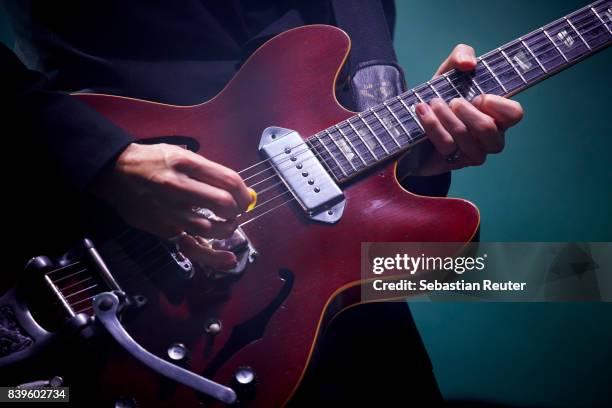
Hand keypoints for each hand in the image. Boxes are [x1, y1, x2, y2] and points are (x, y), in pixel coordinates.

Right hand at [92, 143, 251, 269]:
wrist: (114, 171)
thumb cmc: (151, 161)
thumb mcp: (180, 153)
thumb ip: (208, 172)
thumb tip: (238, 190)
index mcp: (186, 163)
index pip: (229, 180)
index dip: (244, 192)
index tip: (245, 198)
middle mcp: (178, 186)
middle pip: (224, 203)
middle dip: (238, 209)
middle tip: (236, 210)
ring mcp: (170, 210)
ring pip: (212, 228)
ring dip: (228, 227)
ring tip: (228, 223)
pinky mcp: (164, 228)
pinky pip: (192, 246)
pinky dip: (212, 256)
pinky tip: (227, 259)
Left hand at [413, 44, 523, 175]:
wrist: (414, 123)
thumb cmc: (442, 96)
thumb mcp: (449, 71)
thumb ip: (461, 55)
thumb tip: (468, 63)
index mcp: (498, 115)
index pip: (515, 114)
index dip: (497, 105)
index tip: (479, 96)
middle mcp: (490, 137)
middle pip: (488, 129)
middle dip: (466, 111)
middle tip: (452, 101)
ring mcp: (472, 153)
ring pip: (466, 138)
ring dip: (446, 116)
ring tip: (434, 103)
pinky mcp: (452, 162)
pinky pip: (446, 145)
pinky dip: (432, 125)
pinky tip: (423, 112)